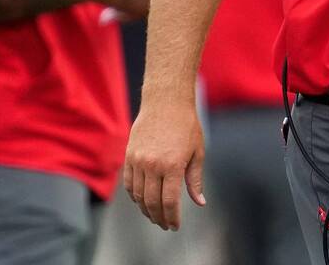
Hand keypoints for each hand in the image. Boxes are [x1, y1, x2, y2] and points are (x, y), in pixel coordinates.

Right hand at [124, 98, 205, 229]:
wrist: (166, 102)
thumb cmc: (186, 125)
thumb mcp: (198, 152)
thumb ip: (195, 179)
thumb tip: (199, 202)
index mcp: (173, 165)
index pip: (170, 201)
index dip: (172, 218)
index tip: (175, 226)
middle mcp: (153, 165)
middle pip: (152, 202)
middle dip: (159, 218)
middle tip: (165, 225)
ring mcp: (138, 160)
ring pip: (138, 195)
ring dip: (145, 209)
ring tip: (154, 215)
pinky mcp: (129, 156)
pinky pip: (129, 183)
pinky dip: (134, 196)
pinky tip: (141, 201)